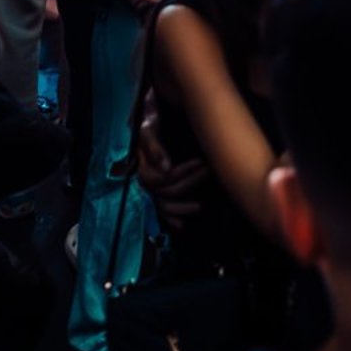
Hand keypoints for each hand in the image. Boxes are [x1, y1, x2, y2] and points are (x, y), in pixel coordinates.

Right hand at [137, 100, 205, 223]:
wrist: (142, 124)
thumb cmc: (146, 126)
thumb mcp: (148, 132)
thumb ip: (155, 149)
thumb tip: (166, 168)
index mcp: (142, 166)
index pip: (163, 178)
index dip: (183, 172)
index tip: (201, 162)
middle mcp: (144, 181)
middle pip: (167, 191)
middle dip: (190, 182)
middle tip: (208, 170)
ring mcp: (148, 189)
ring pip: (163, 206)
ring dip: (181, 208)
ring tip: (199, 207)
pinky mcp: (153, 194)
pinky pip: (160, 212)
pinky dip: (170, 220)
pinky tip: (181, 225)